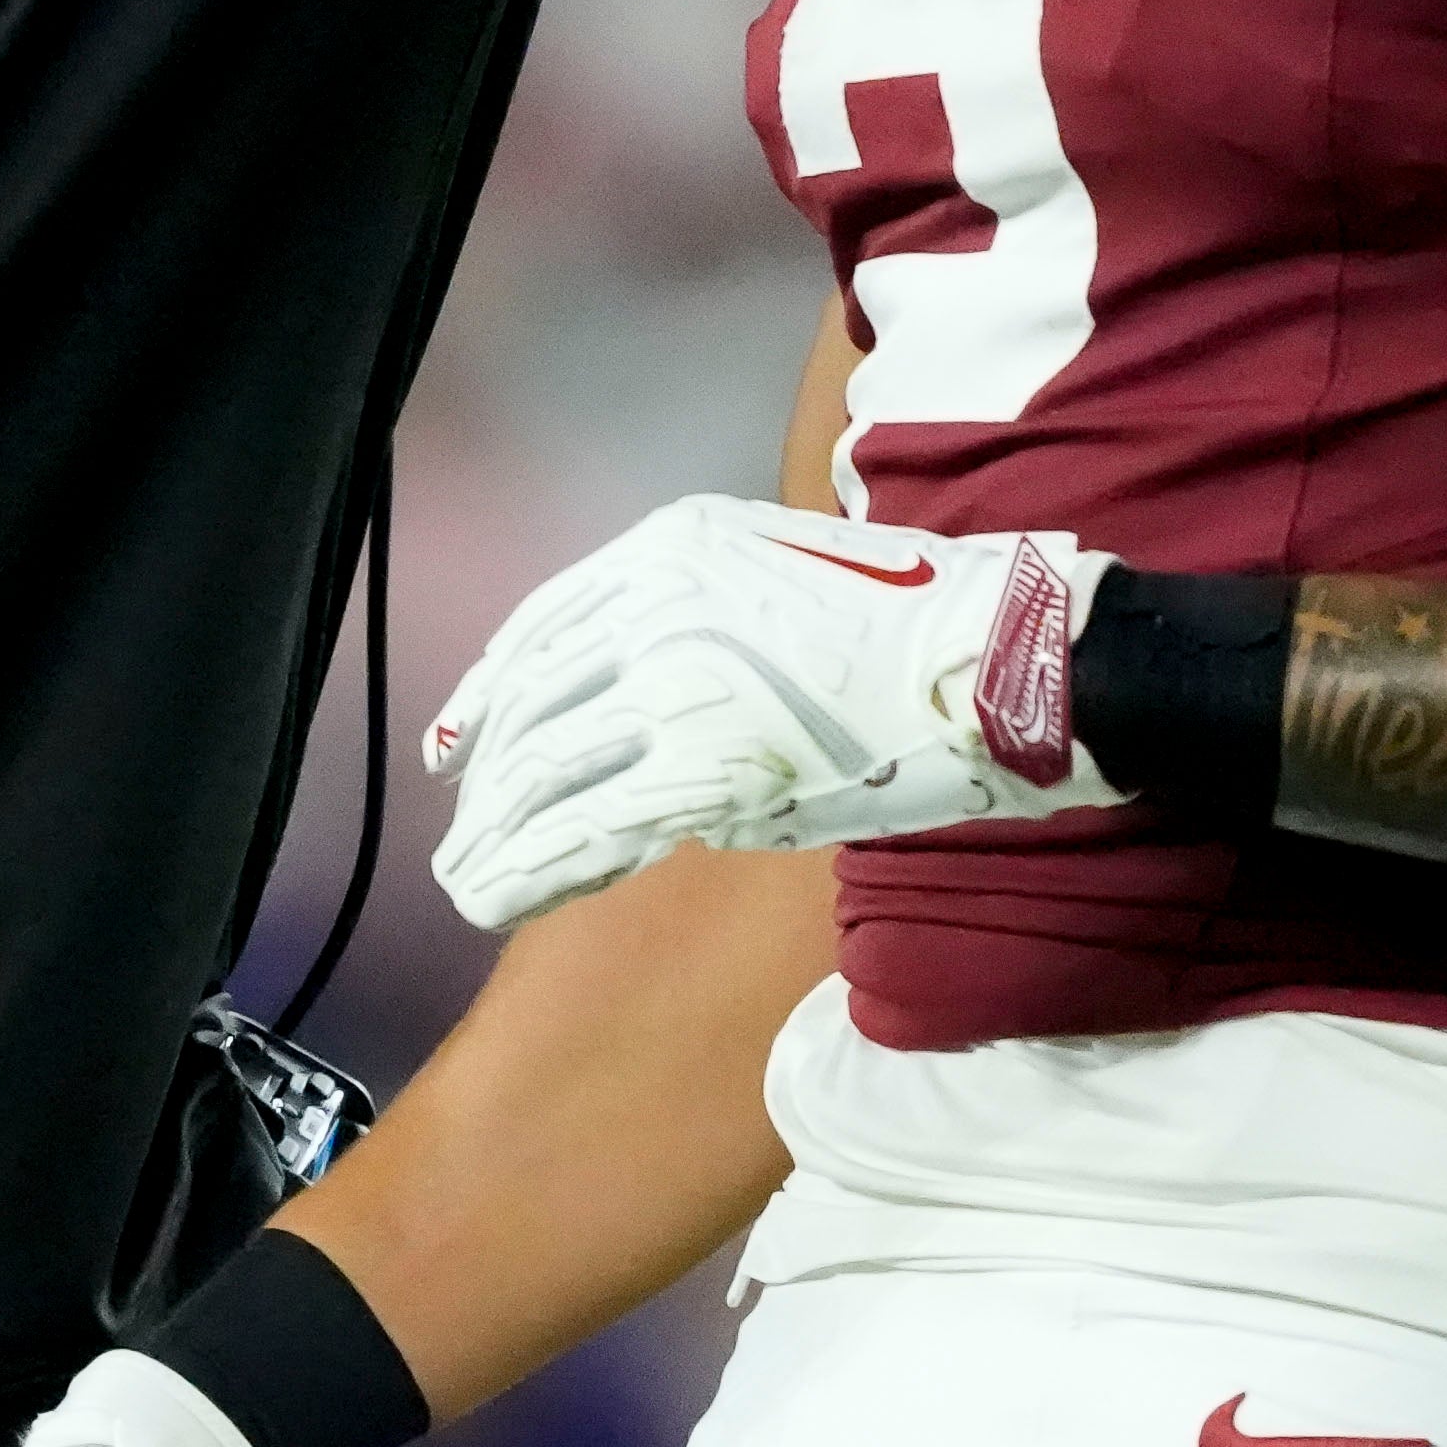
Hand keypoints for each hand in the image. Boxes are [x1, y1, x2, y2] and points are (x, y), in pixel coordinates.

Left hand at [425, 496, 1114, 923]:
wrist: (993, 662)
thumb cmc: (910, 626)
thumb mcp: (774, 576)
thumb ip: (691, 631)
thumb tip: (632, 711)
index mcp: (666, 548)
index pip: (542, 627)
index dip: (486, 697)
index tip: (454, 750)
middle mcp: (652, 601)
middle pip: (534, 704)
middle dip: (486, 783)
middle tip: (458, 838)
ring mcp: (674, 681)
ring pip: (550, 771)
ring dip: (498, 837)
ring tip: (468, 885)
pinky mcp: (704, 764)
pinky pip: (598, 824)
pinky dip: (542, 867)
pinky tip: (510, 898)